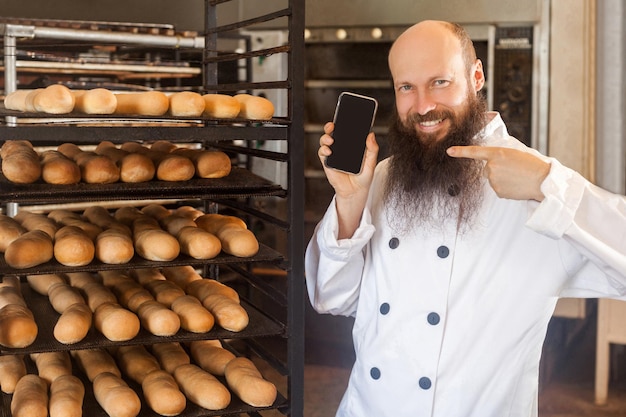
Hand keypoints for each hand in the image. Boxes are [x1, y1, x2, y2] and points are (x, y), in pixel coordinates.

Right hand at [318, 122, 378, 238]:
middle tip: (333, 125)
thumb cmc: (363, 177)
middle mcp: (341, 148)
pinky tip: (329, 151)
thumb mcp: (371, 162)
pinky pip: (322, 153)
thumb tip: (371, 135)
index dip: (343, 122)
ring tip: (331, 140)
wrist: (356, 192)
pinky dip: (324, 150)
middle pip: (333, 133)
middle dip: (330, 127)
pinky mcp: (328, 163)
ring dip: (326, 138)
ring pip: (325, 141)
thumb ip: (372, 149)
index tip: (344, 117)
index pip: (346, 131)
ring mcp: (333, 155)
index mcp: (352, 145)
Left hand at [447, 145, 550, 200]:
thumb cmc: (532, 165)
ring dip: (502, 178)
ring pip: (492, 179)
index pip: (475, 152)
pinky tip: (516, 185)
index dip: (461, 151)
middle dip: (496, 169)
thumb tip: (490, 163)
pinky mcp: (497, 191)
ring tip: (517, 177)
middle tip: (513, 169)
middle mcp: (492, 166)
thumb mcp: (515, 153)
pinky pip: (497, 188)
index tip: (449, 151)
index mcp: (498, 153)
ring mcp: (493, 180)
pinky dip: (505, 187)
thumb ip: (500, 156)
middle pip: (486, 169)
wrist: (542, 180)